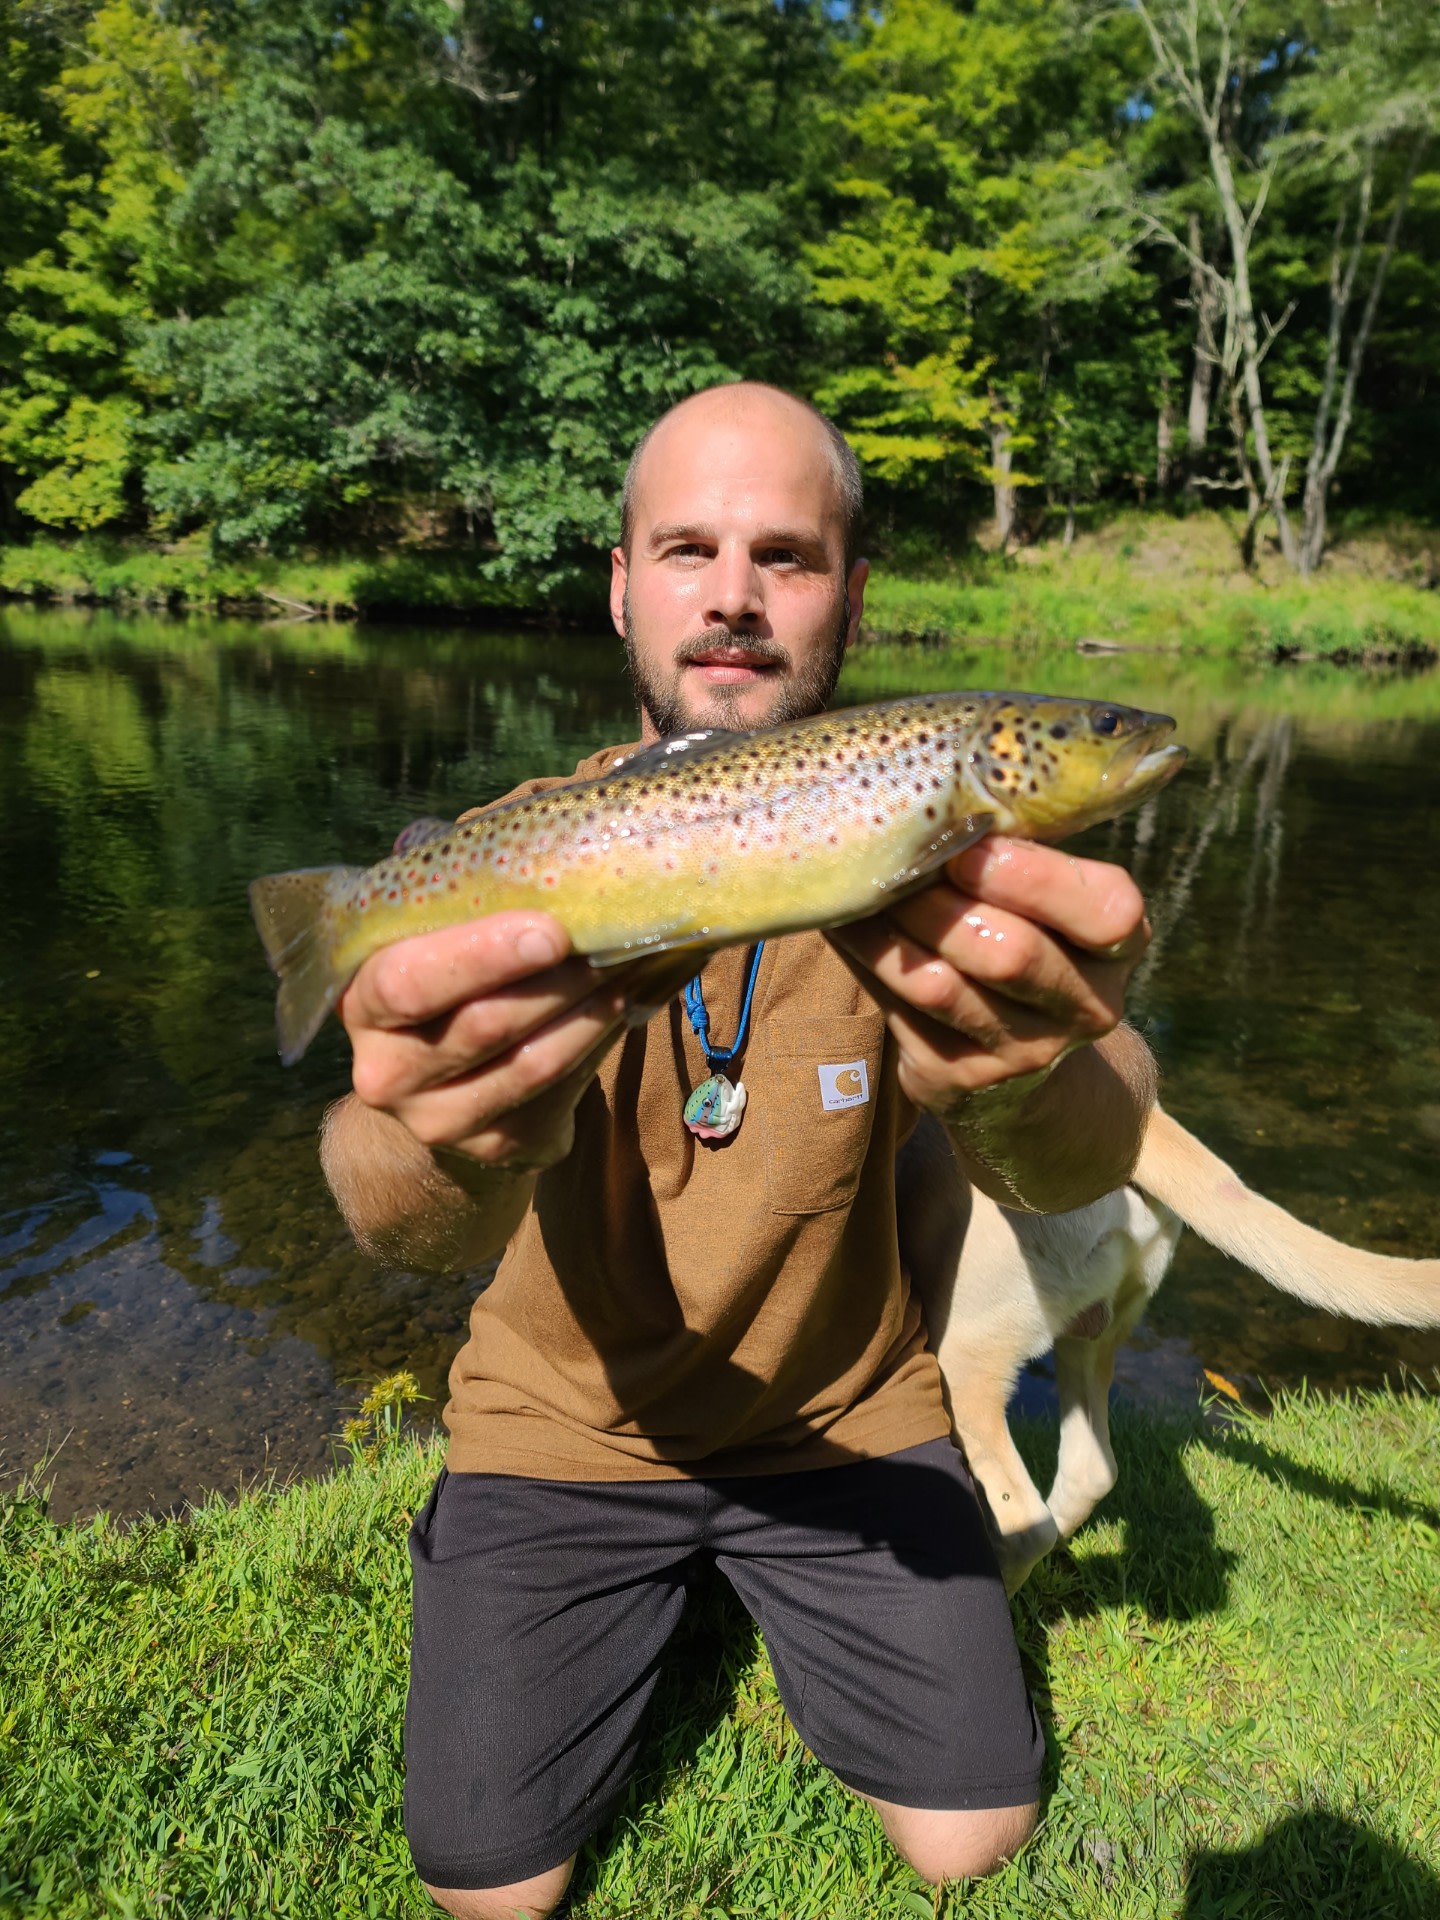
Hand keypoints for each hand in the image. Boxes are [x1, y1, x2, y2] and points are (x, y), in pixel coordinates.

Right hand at [340, 912, 664, 1171]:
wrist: (443, 1084)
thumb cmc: (446, 980)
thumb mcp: (430, 935)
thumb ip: (458, 894)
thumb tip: (531, 837)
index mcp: (361, 1002)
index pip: (406, 983)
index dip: (479, 956)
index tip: (550, 929)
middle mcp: (387, 1073)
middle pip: (481, 1026)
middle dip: (554, 982)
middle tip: (609, 944)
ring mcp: (441, 1121)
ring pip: (532, 1066)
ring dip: (592, 1012)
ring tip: (630, 967)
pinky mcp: (499, 1147)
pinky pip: (563, 1093)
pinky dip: (602, 1043)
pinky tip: (626, 1005)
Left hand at [827, 837, 1149, 1117]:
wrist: (1014, 1062)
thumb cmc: (1023, 938)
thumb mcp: (1044, 902)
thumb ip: (1016, 854)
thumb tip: (938, 785)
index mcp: (1117, 947)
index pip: (1107, 912)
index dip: (1034, 878)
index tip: (969, 846)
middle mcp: (1085, 1007)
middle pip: (1012, 954)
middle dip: (942, 904)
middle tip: (897, 862)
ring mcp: (1024, 1053)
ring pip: (943, 987)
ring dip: (890, 929)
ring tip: (858, 885)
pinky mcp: (962, 1080)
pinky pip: (900, 1012)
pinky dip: (866, 959)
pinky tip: (843, 922)